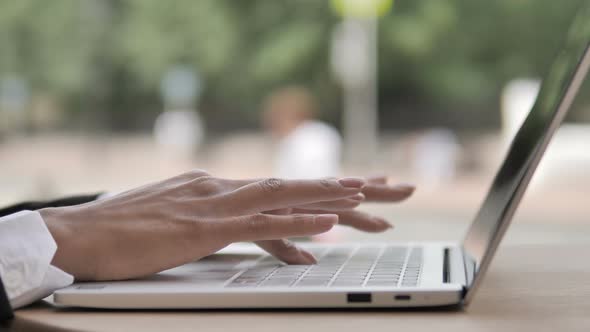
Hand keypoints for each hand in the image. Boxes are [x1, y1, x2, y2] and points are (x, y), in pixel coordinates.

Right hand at [40, 170, 413, 280]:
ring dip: (329, 198)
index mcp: (217, 188)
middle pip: (295, 186)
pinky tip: (325, 226)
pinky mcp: (202, 229)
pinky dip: (295, 224)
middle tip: (391, 190)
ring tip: (370, 197)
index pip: (282, 187)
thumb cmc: (124, 234)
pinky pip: (257, 225)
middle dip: (346, 190)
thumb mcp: (181, 230)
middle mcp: (221, 189)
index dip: (325, 192)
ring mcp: (213, 206)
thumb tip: (261, 243)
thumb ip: (223, 231)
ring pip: (283, 197)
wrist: (77, 235)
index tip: (363, 196)